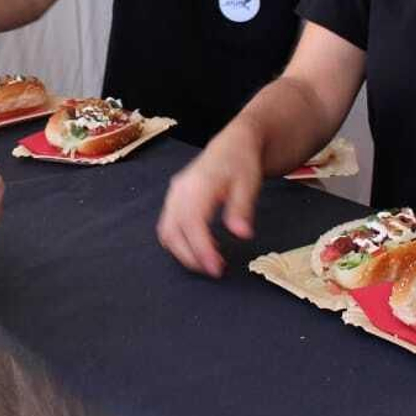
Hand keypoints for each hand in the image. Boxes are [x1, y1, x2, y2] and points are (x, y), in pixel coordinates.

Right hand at [156, 133, 262, 276]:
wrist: (232, 144)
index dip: (201, 248)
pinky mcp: (173, 200)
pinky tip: (201, 248)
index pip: (192, 222)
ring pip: (167, 232)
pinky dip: (179, 243)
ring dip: (183, 252)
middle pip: (173, 231)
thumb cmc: (241, 163)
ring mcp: (173, 194)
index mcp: (198, 184)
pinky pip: (168, 226)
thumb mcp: (249, 184)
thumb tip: (241, 235)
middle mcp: (180, 190)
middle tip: (215, 271)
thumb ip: (242, 209)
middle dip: (191, 257)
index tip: (216, 268)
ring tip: (208, 262)